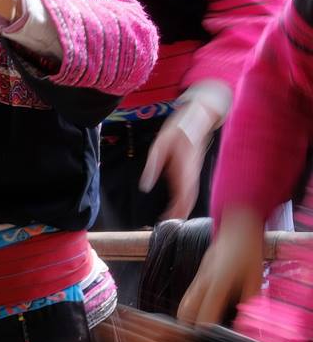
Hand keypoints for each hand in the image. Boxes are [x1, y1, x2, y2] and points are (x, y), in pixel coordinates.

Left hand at [139, 101, 218, 219]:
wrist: (197, 117)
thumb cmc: (177, 130)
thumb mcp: (159, 145)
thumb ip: (153, 165)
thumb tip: (144, 186)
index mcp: (183, 167)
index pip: (182, 193)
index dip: (177, 207)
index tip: (169, 218)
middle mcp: (191, 171)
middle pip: (188, 196)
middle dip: (182, 210)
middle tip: (172, 223)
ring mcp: (193, 170)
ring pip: (191, 192)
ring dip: (184, 206)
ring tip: (175, 218)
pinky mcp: (192, 168)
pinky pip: (191, 186)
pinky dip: (186, 197)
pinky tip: (180, 204)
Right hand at [178, 209, 264, 325]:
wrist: (236, 228)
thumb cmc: (248, 253)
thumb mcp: (256, 278)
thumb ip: (250, 303)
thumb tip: (246, 326)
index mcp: (218, 282)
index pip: (205, 313)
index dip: (206, 331)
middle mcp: (202, 281)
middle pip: (185, 311)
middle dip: (190, 328)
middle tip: (202, 340)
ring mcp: (197, 278)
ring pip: (183, 304)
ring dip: (187, 319)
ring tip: (200, 331)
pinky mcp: (197, 276)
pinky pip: (188, 297)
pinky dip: (190, 309)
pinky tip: (203, 314)